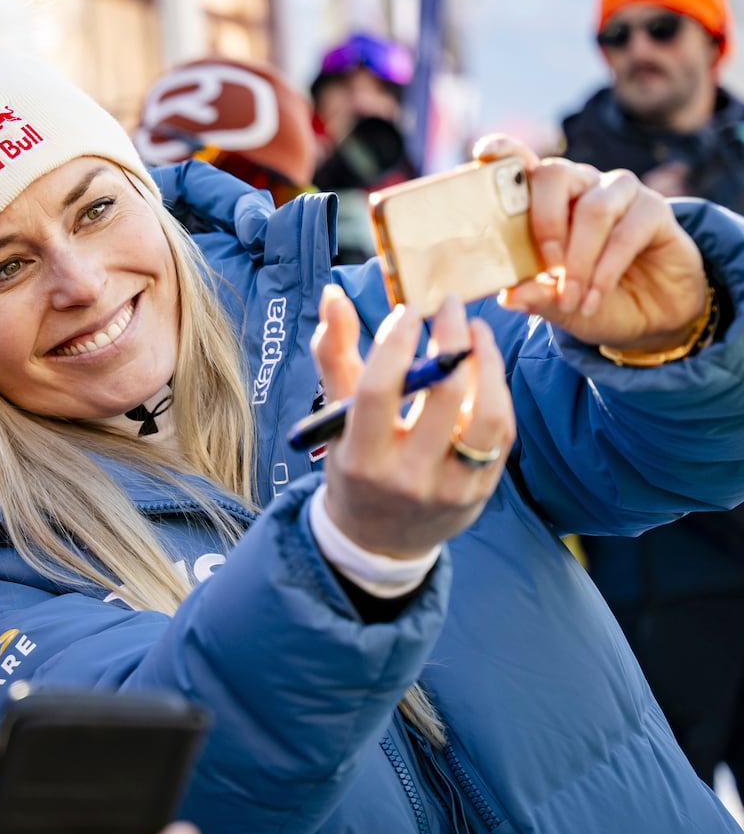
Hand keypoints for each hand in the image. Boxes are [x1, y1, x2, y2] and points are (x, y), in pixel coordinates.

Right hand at [311, 287, 513, 558]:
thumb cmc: (353, 465)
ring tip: (476, 332)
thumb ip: (333, 355)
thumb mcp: (335, 418)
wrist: (380, 538)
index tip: (406, 312)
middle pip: (443, 394)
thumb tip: (334, 295)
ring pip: (487, 414)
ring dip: (486, 363)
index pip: (379, 391)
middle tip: (448, 306)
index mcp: (361, 458)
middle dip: (450, 337)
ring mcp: (450, 487)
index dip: (396, 343)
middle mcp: (406, 476)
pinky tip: (484, 368)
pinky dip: (497, 392)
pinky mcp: (481, 491)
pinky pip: (501, 432)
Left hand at [472, 134, 708, 350]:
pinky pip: (625, 234)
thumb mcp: (554, 303)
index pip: (522, 162)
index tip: (483, 153)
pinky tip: (592, 299)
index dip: (505, 152)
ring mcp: (619, 192)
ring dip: (578, 261)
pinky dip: (604, 273)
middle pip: (555, 174)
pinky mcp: (654, 210)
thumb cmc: (588, 297)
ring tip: (569, 299)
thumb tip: (509, 297)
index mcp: (545, 198)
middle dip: (545, 223)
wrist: (648, 316)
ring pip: (593, 209)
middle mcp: (581, 185)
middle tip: (547, 269)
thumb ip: (534, 295)